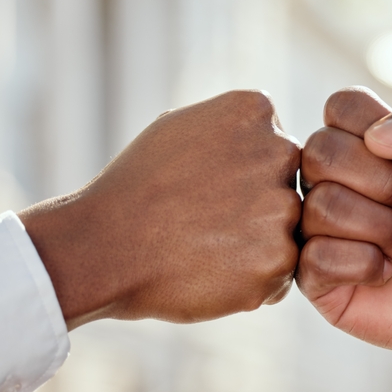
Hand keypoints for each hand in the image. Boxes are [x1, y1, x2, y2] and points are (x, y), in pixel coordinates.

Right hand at [20, 90, 301, 329]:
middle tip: (204, 222)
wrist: (104, 247)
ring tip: (205, 247)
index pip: (275, 147)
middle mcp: (278, 151)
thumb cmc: (137, 188)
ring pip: (287, 232)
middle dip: (255, 208)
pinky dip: (253, 281)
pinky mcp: (279, 259)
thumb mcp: (182, 128)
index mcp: (254, 110)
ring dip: (257, 245)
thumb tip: (268, 137)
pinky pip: (281, 274)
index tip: (204, 185)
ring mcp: (282, 206)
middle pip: (287, 188)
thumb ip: (235, 129)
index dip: (241, 175)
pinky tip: (212, 272)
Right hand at [297, 86, 391, 363]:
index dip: (383, 131)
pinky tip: (386, 271)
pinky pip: (316, 257)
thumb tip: (378, 135)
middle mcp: (331, 179)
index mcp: (363, 139)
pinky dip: (365, 264)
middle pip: (320, 152)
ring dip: (381, 227)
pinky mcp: (315, 277)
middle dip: (382, 182)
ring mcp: (318, 226)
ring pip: (321, 205)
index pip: (341, 105)